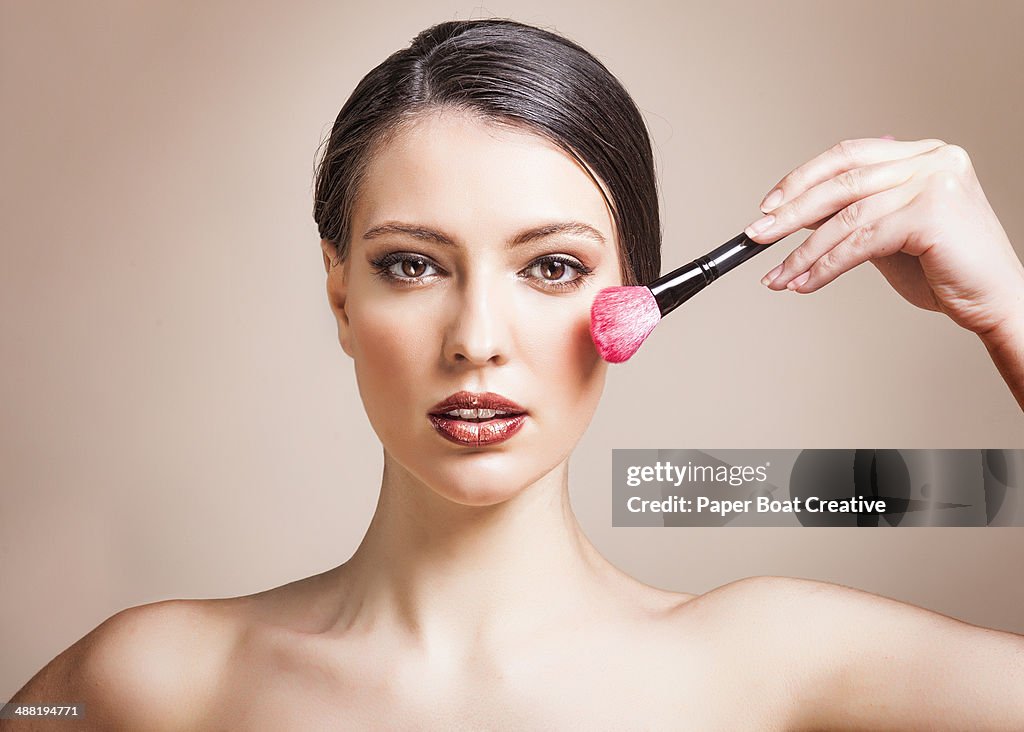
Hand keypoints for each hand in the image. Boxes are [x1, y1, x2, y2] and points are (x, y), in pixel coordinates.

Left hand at [744, 137, 1023, 339]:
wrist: (995, 301)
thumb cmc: (946, 270)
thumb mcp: (890, 234)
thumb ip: (855, 214)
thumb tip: (798, 212)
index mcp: (923, 154)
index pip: (848, 155)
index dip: (802, 178)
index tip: (769, 205)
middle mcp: (932, 159)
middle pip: (841, 181)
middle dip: (791, 212)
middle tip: (757, 235)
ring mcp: (934, 182)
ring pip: (846, 216)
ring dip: (803, 250)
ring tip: (777, 275)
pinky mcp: (931, 213)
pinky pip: (860, 241)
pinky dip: (825, 265)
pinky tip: (804, 282)